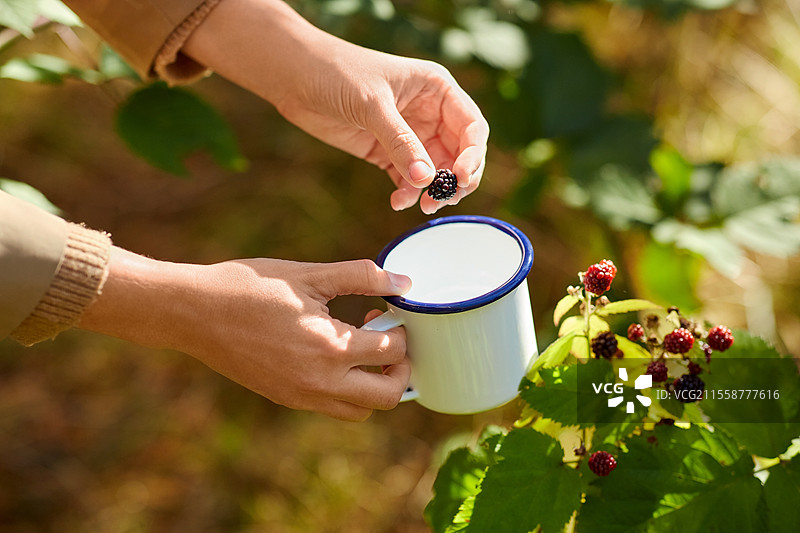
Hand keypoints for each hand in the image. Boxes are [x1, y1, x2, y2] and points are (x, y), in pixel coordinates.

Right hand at [80, 248, 412, 421]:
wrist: (193, 313)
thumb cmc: (250, 287)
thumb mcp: (309, 275)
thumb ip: (362, 277)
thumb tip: (403, 282)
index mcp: (331, 348)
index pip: (393, 352)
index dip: (402, 329)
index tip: (389, 312)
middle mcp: (321, 383)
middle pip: (388, 397)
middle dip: (401, 370)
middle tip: (391, 341)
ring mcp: (303, 397)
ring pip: (361, 412)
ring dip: (376, 386)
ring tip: (365, 351)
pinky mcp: (287, 399)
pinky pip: (333, 408)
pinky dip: (348, 392)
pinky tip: (335, 358)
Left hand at [183, 0, 488, 213]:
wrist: (294, 77)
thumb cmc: (337, 73)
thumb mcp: (372, 105)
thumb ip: (401, 143)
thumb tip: (425, 180)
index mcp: (437, 90)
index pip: (471, 127)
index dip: (472, 155)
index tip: (459, 178)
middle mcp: (429, 113)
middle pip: (459, 154)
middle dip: (455, 180)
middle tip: (441, 201)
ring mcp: (409, 134)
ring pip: (435, 171)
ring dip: (431, 191)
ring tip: (419, 206)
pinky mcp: (387, 151)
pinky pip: (408, 179)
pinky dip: (408, 193)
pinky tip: (397, 202)